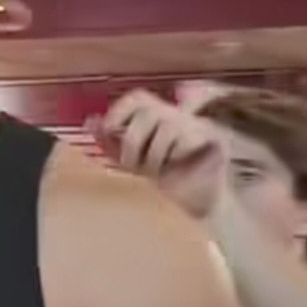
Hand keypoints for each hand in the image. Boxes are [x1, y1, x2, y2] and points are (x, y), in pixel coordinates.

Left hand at [98, 90, 227, 218]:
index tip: (108, 132)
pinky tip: (178, 170)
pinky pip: (190, 139)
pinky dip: (177, 157)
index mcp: (155, 117)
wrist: (195, 208)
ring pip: (168, 126)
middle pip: (148, 112)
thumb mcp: (129, 162)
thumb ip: (110, 142)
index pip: (136, 98)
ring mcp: (198, 126)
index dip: (118, 112)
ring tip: (156, 174)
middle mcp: (177, 116)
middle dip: (132, 142)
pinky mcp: (216, 139)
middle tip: (131, 167)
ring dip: (155, 155)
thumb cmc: (162, 182)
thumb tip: (90, 121)